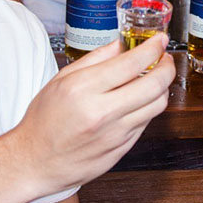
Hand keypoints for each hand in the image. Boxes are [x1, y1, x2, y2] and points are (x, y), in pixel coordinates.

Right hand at [11, 36, 172, 195]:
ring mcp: (115, 133)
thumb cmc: (43, 121)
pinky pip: (146, 123)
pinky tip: (138, 101)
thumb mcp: (60, 80)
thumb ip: (94, 59)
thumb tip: (120, 45)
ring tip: (155, 79)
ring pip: (157, 105)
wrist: (35, 162)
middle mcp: (102, 112)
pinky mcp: (121, 149)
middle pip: (154, 84)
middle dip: (167, 66)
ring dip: (162, 88)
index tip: (160, 40)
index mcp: (83, 89)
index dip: (153, 47)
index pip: (133, 62)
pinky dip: (147, 108)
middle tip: (165, 58)